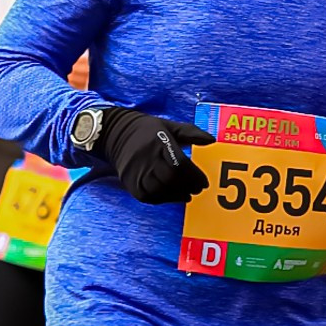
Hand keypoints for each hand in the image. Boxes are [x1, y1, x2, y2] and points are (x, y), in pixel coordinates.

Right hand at [96, 106, 210, 204]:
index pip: (179, 164)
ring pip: (159, 189)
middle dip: (187, 186)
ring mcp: (137, 171)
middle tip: (198, 189)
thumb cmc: (148, 130)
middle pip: (170, 178)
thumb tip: (211, 140)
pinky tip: (172, 196)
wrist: (114, 134)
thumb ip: (191, 133)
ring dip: (176, 195)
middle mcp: (147, 158)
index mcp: (159, 142)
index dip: (194, 176)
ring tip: (187, 194)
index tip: (203, 182)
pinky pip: (148, 196)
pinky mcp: (130, 182)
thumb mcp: (170, 126)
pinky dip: (162, 199)